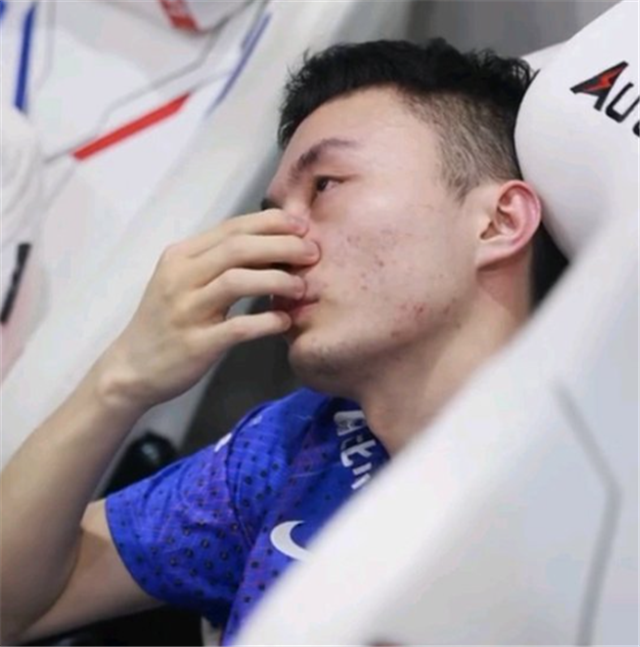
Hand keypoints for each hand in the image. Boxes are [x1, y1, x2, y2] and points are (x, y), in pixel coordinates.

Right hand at [102, 209, 318, 408]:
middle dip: (282, 246)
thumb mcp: (183, 281)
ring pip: (237, 281)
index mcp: (181, 256)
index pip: (232, 228)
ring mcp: (186, 310)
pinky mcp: (196, 344)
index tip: (303, 226)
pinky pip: (238, 328)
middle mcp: (180, 277)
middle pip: (238, 248)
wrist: (131, 368)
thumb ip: (218, 262)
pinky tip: (284, 322)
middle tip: (312, 254)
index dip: (272, 223)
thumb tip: (272, 247)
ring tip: (301, 288)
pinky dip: (266, 322)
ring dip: (277, 281)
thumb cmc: (166, 321)